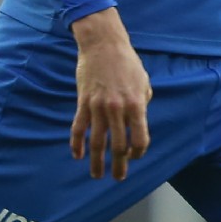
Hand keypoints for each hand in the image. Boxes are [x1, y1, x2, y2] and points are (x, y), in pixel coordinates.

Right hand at [70, 9, 152, 181]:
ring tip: (96, 175)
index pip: (140, 139)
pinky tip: (77, 155)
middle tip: (118, 177)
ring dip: (96, 162)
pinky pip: (78, 128)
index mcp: (136, 105)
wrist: (103, 44)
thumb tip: (137, 122)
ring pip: (96, 143)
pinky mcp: (83, 103)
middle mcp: (117, 110)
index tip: (134, 156)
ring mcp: (98, 107)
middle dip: (119, 166)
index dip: (138, 152)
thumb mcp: (144, 82)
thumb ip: (142, 104)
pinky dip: (76, 144)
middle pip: (118, 147)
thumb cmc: (127, 62)